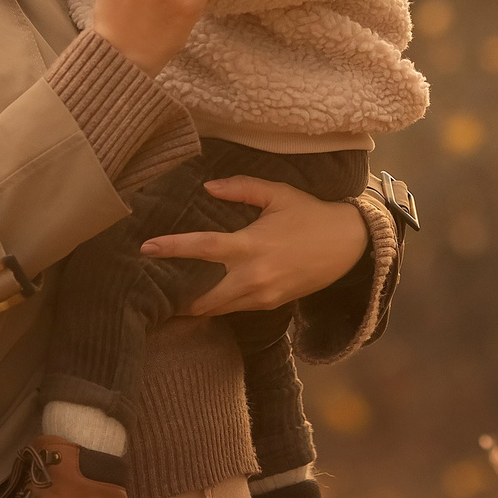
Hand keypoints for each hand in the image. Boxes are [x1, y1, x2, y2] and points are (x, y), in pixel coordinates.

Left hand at [143, 177, 367, 316]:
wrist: (350, 246)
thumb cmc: (311, 215)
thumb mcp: (278, 194)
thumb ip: (241, 189)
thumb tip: (209, 188)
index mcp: (251, 245)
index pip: (203, 247)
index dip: (172, 248)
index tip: (147, 248)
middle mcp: (254, 276)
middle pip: (204, 298)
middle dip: (179, 301)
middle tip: (152, 297)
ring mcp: (263, 295)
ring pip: (219, 308)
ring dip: (197, 306)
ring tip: (172, 302)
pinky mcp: (271, 305)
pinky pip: (236, 309)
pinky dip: (219, 306)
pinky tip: (206, 300)